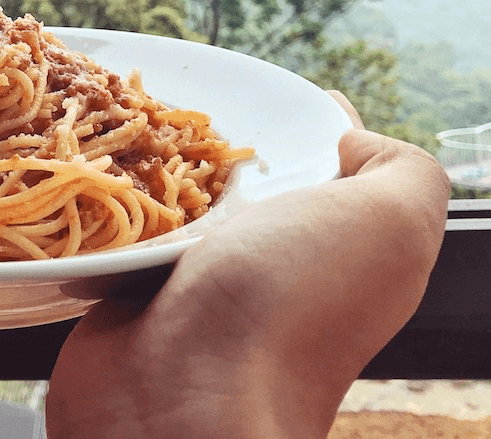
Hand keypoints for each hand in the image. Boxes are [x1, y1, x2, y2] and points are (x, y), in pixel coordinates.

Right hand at [46, 96, 450, 438]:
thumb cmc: (288, 307)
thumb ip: (404, 170)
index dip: (300, 118)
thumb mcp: (393, 225)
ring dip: (145, 156)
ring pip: (169, 190)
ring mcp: (192, 279)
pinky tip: (86, 167)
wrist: (178, 405)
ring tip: (119, 116)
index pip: (324, 161)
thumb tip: (352, 140)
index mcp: (332, 242)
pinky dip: (102, 197)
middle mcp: (266, 261)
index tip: (258, 85)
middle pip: (237, 169)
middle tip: (171, 94)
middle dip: (205, 127)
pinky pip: (115, 225)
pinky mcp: (125, 291)